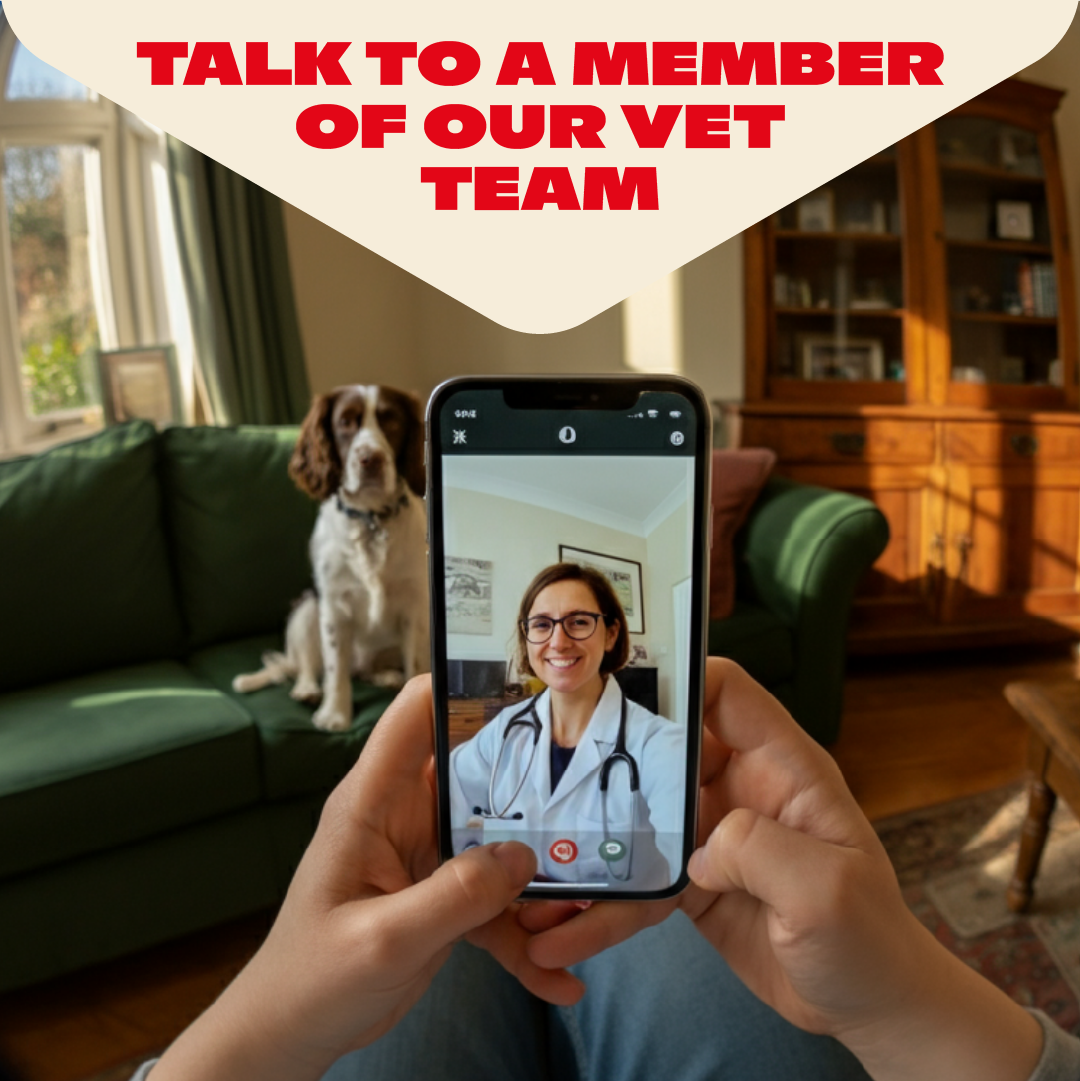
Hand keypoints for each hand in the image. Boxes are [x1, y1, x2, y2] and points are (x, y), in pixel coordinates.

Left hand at [150, 676, 582, 1080]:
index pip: (416, 714)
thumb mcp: (383, 938)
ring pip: (497, 839)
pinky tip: (558, 979)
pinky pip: (495, 901)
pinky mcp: (442, 896)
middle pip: (476, 772)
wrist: (292, 1034)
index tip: (525, 676)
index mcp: (374, 800)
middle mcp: (404, 815)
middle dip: (532, 783)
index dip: (462, 681)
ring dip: (536, 876)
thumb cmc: (311, 979)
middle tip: (592, 792)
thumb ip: (454, 895)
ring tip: (581, 913)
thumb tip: (523, 855)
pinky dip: (523, 936)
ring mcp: (428, 855)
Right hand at [525, 659, 1042, 1080]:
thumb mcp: (826, 888)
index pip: (728, 692)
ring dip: (596, 834)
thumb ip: (759, 847)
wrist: (867, 1007)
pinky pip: (638, 878)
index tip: (622, 687)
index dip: (681, 677)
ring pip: (642, 812)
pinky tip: (563, 933)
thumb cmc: (868, 938)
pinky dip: (604, 903)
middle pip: (667, 746)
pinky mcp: (692, 881)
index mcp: (783, 767)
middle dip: (611, 751)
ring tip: (542, 859)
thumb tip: (698, 847)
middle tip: (553, 765)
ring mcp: (714, 834)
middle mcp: (741, 789)